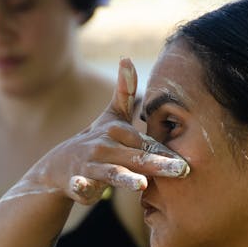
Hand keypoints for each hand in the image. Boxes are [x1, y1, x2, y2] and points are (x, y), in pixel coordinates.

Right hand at [7, 58, 189, 205]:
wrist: (59, 165)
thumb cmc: (97, 142)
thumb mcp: (110, 116)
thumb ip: (124, 92)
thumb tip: (127, 57)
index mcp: (117, 131)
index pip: (147, 142)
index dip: (167, 150)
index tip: (187, 159)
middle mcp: (104, 146)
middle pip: (136, 157)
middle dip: (157, 164)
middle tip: (181, 170)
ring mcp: (89, 164)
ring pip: (111, 173)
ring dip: (125, 178)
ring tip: (141, 184)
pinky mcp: (77, 182)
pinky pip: (79, 186)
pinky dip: (81, 187)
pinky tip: (84, 189)